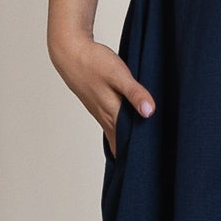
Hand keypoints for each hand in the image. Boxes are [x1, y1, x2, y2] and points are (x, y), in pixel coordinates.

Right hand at [49, 28, 154, 158]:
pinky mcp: (99, 105)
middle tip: (151, 167)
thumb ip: (135, 93)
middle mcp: (106, 117)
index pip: (126, 144)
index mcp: (112, 113)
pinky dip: (122, 131)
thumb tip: (150, 112)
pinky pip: (112, 125)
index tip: (151, 168)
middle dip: (134, 154)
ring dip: (127, 144)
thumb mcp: (119, 75)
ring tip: (142, 155)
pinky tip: (130, 131)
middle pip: (122, 143)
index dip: (137, 156)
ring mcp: (101, 112)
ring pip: (116, 135)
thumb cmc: (93, 62)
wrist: (69, 52)